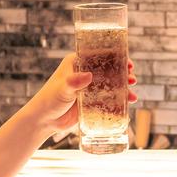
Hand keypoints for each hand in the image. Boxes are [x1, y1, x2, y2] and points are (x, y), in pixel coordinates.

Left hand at [23, 55, 137, 138]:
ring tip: (132, 95)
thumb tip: (88, 76)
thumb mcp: (62, 89)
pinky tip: (128, 104)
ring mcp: (89, 88)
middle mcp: (85, 73)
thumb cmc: (49, 100)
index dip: (115, 57)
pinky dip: (119, 101)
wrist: (44, 120)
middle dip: (123, 74)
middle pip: (109, 70)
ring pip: (111, 85)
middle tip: (132, 78)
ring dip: (123, 88)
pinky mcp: (92, 102)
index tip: (127, 61)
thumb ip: (74, 82)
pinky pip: (108, 99)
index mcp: (77, 63)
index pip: (99, 56)